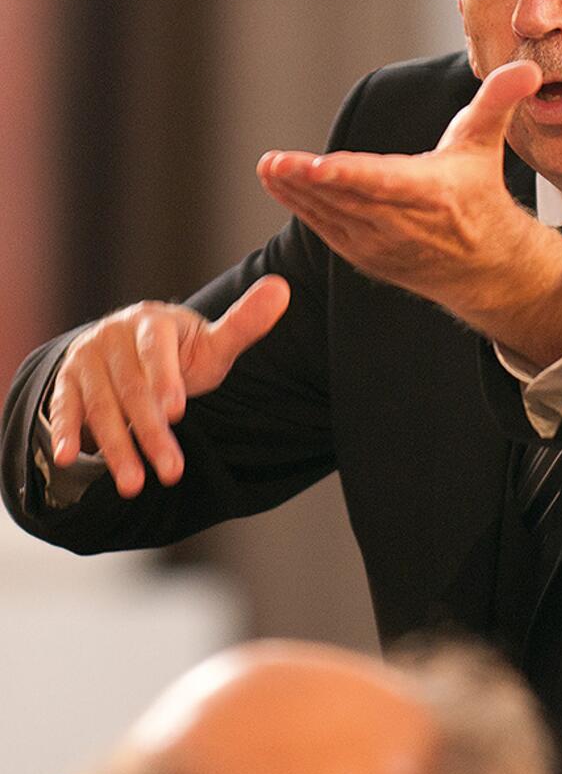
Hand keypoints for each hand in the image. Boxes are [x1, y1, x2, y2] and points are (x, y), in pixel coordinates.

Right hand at [50, 275, 289, 497]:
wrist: (129, 347)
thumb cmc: (182, 351)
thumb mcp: (212, 341)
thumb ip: (244, 323)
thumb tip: (283, 289)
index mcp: (152, 321)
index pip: (156, 349)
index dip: (164, 379)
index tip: (177, 412)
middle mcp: (113, 335)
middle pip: (131, 389)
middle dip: (150, 432)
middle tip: (171, 472)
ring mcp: (86, 358)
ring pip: (101, 406)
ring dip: (116, 447)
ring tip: (134, 484)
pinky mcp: (67, 382)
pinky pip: (65, 408)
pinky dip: (65, 431)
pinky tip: (68, 457)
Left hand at [257, 61, 561, 365]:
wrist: (485, 263)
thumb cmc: (477, 193)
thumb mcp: (486, 144)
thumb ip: (498, 101)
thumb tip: (526, 70)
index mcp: (433, 193)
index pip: (382, 181)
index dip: (346, 174)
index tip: (313, 164)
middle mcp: (406, 223)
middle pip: (349, 200)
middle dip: (307, 182)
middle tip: (273, 161)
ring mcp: (384, 244)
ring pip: (333, 216)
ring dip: (297, 194)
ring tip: (269, 168)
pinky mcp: (368, 256)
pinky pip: (329, 231)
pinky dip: (303, 209)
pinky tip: (280, 185)